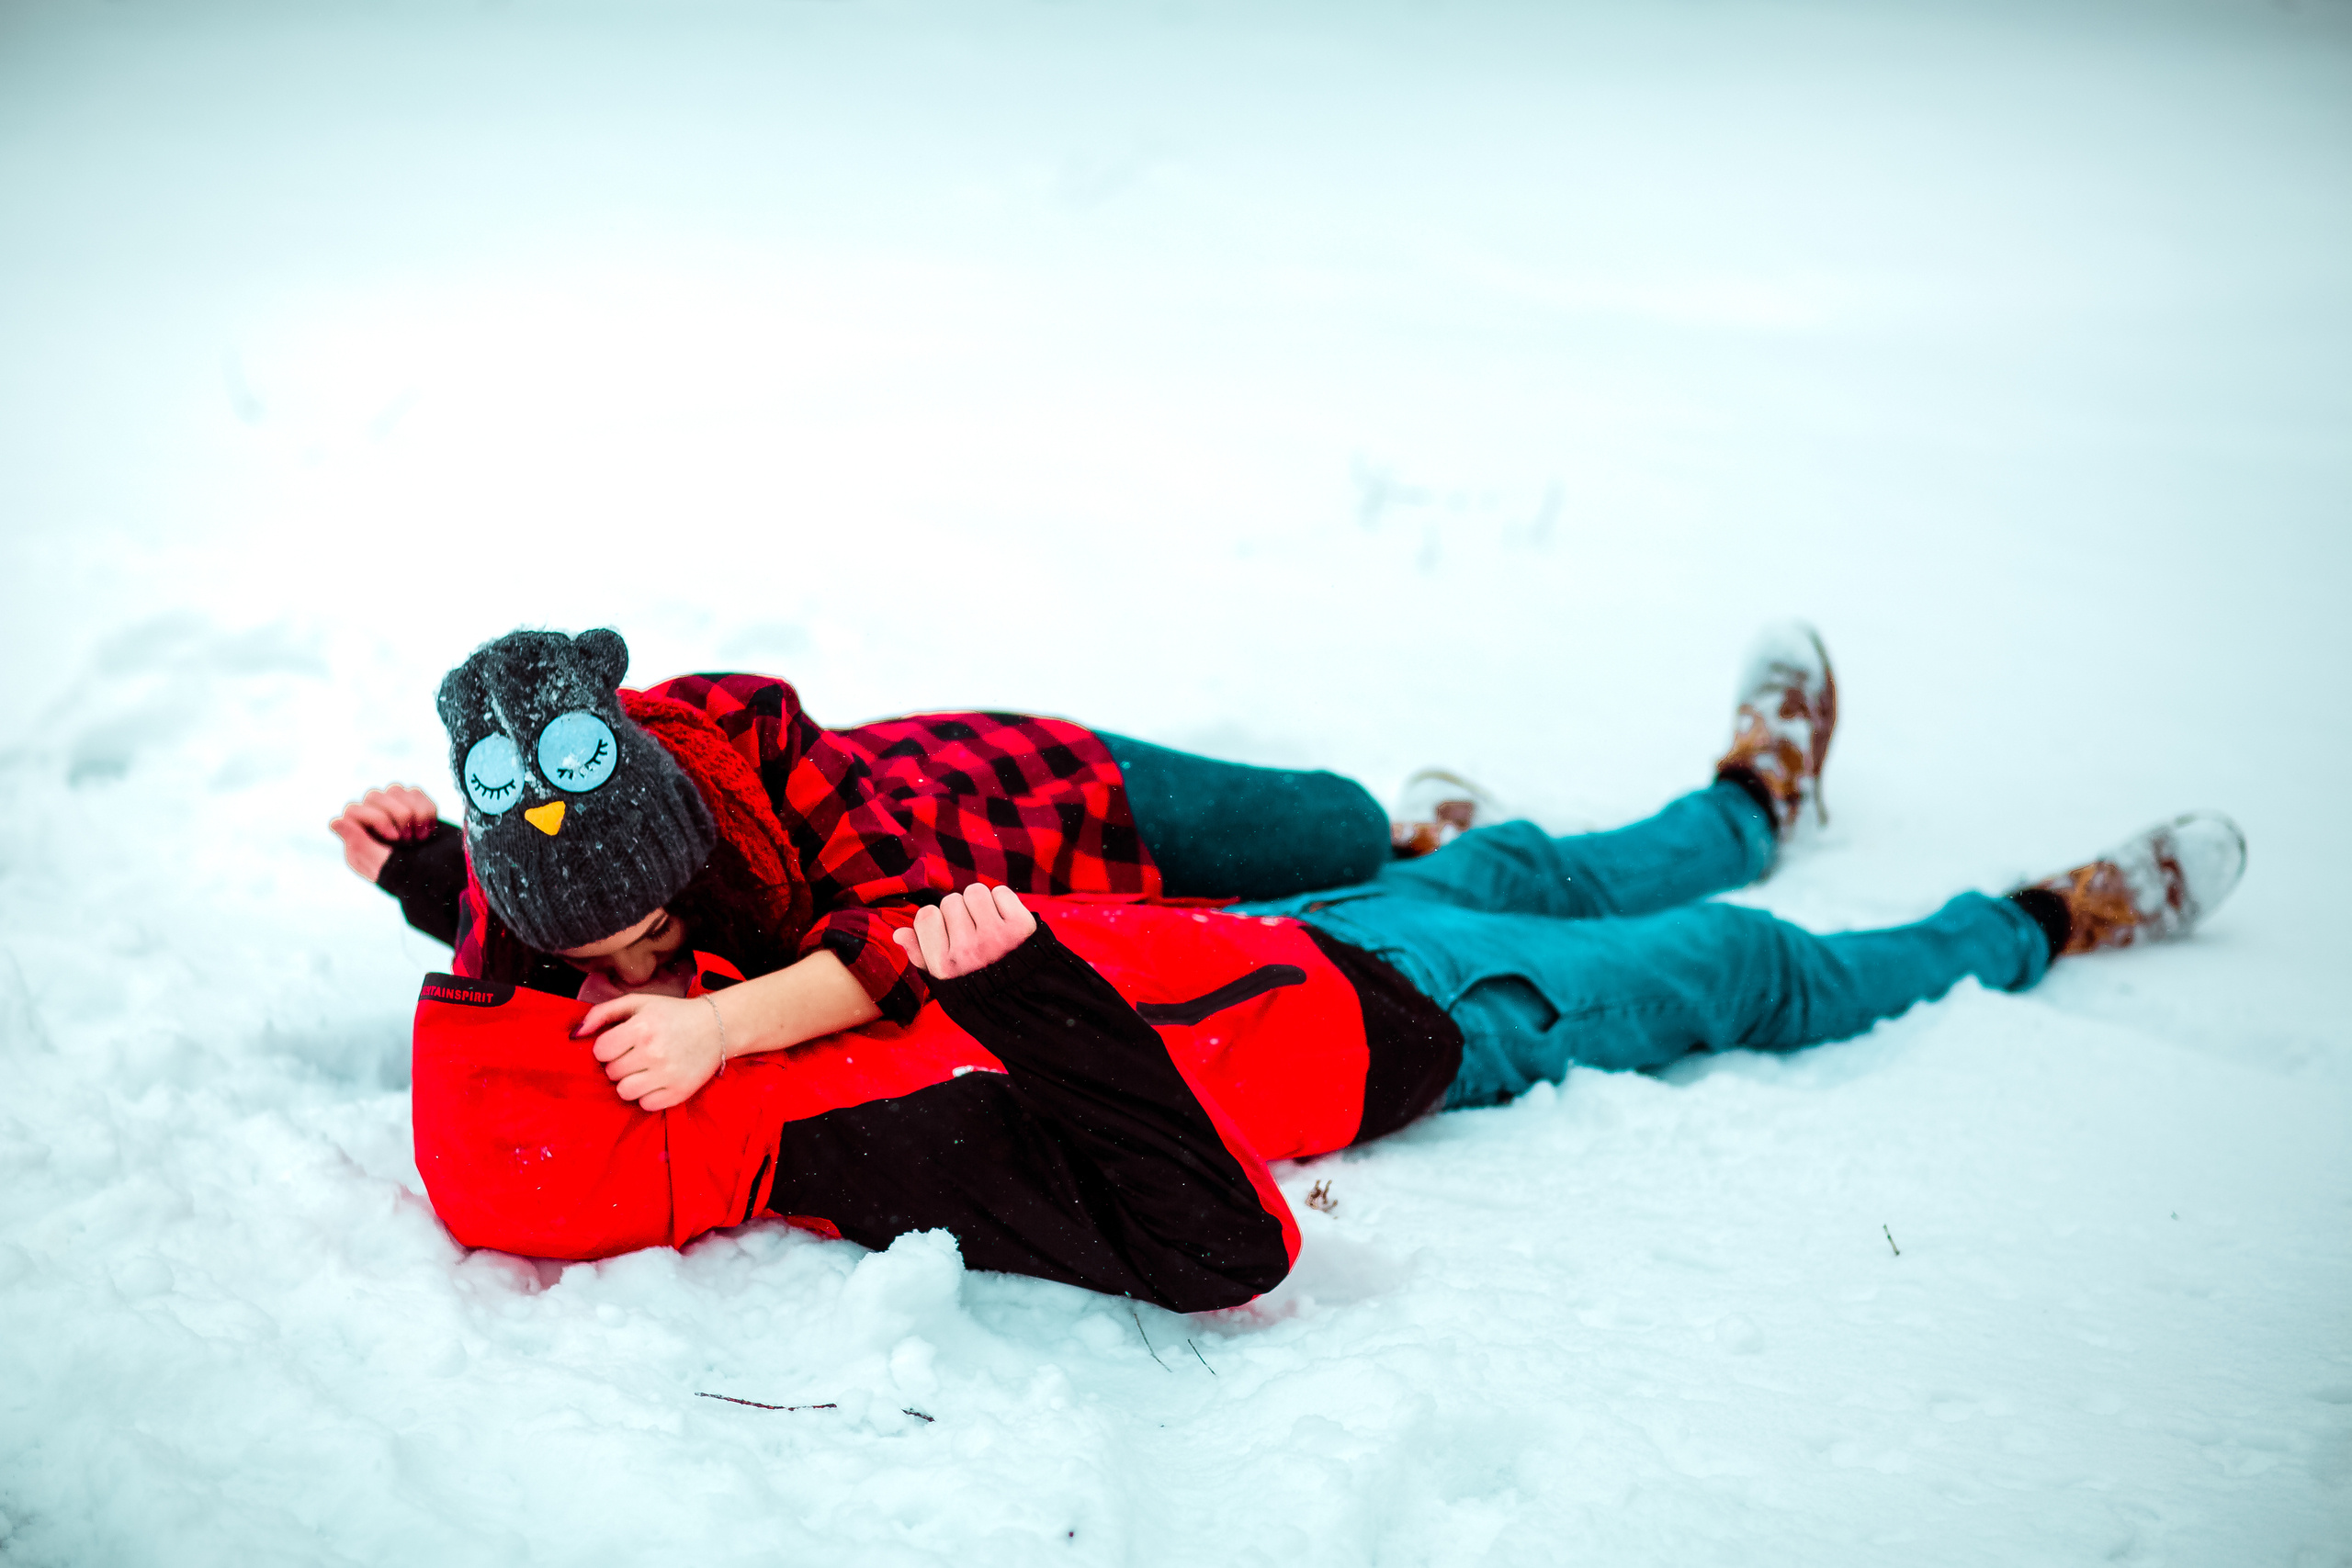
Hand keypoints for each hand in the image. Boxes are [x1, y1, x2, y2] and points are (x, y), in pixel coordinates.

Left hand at [329, 784, 440, 882]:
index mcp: (360, 841)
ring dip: (414, 812)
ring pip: (395, 790)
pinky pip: (415, 792)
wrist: (450, 879)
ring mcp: (394, 814)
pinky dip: (427, 810)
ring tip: (422, 836)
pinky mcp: (415, 807)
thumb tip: (335, 821)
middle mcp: (374, 824)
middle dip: (398, 815)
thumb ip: (358, 843)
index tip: (395, 838)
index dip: (375, 817)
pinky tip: (430, 829)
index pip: (354, 810)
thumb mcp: (383, 865)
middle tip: (410, 840)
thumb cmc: (415, 879)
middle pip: (374, 796)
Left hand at [578, 992, 725, 1111]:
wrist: (716, 1026)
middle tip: (637, 1054)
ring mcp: (668, 1075)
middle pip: (612, 1072)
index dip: (607, 1047)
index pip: (600, 1051)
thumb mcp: (638, 1003)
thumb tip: (575, 1035)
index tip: (622, 1042)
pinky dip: (647, 1095)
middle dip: (620, 1063)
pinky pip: (645, 1105)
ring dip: (630, 1082)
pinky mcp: (679, 1093)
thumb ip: (602, 1013)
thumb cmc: (672, 1014)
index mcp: (642, 1027)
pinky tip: (657, 1080)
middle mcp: (654, 1052)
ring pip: (624, 1092)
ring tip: (644, 1069)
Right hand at [893, 884, 1036, 978]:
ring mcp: (996, 937)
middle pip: (951, 901)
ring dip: (980, 903)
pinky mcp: (1021, 926)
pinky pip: (1001, 892)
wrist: (1026, 999)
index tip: (947, 934)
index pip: (926, 916)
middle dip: (959, 912)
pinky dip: (1002, 901)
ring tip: (987, 923)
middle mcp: (968, 951)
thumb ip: (920, 956)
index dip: (936, 921)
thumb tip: (898, 934)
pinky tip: (1004, 920)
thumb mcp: (944, 981)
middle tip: (972, 932)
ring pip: (975, 891)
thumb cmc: (978, 987)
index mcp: (944, 965)